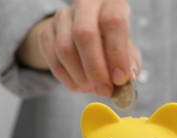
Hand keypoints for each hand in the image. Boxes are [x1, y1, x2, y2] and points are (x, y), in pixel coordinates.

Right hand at [17, 0, 140, 96]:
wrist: (84, 37)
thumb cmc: (112, 44)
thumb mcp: (128, 50)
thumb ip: (129, 64)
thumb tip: (127, 79)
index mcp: (111, 5)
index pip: (113, 21)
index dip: (117, 53)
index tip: (120, 79)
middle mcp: (85, 6)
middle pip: (84, 34)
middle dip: (95, 69)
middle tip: (104, 90)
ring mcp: (62, 17)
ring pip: (65, 49)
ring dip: (80, 77)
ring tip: (93, 88)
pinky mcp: (46, 32)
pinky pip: (53, 60)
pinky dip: (67, 79)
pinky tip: (80, 85)